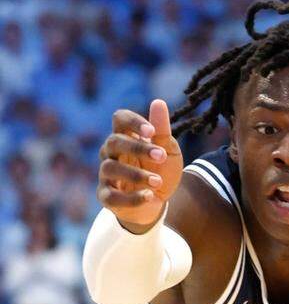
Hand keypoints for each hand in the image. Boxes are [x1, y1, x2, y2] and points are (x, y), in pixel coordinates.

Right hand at [97, 99, 182, 230]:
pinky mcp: (106, 197)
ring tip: (157, 181)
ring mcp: (106, 175)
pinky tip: (149, 196)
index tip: (151, 132)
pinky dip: (131, 197)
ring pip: (110, 168)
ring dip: (136, 174)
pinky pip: (112, 196)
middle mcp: (111, 153)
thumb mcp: (167, 151)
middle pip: (113, 141)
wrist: (158, 202)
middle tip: (161, 156)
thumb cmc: (160, 171)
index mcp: (126, 137)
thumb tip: (158, 102)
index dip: (133, 122)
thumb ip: (162, 130)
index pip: (119, 119)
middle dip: (138, 148)